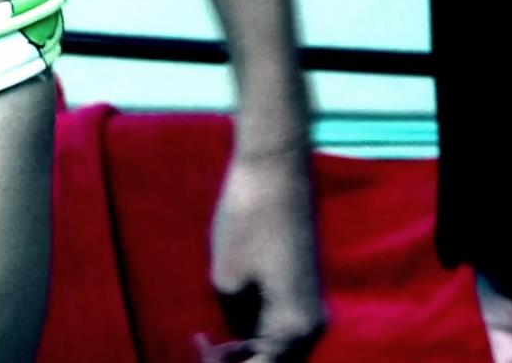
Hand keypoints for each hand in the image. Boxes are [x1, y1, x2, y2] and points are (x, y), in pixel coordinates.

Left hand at [207, 116, 324, 361]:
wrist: (275, 167)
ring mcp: (310, 304)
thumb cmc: (247, 218)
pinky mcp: (302, 287)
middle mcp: (312, 322)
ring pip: (277, 346)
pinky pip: (279, 324)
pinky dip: (255, 329)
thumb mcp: (225, 279)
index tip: (198, 351)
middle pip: (273, 362)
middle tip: (202, 347)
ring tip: (208, 339)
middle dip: (238, 362)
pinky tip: (226, 321)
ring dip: (246, 349)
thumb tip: (233, 340)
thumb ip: (231, 320)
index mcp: (295, 326)